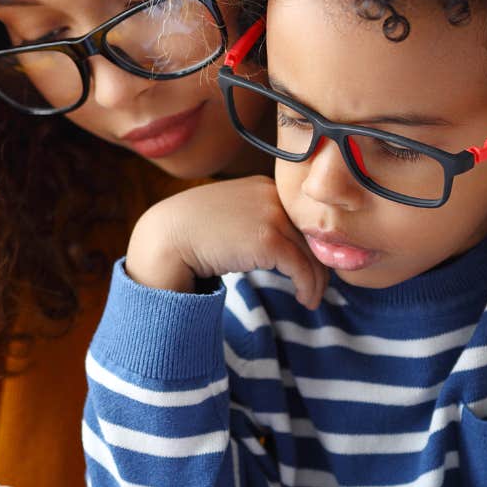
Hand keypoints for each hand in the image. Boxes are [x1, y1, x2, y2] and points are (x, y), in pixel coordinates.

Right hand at [124, 176, 328, 307]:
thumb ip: (255, 223)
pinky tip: (304, 299)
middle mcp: (271, 196)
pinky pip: (302, 267)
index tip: (314, 268)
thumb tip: (277, 249)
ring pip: (311, 253)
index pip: (301, 218)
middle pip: (311, 234)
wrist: (166, 238)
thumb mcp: (230, 217)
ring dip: (317, 281)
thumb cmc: (191, 233)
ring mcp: (271, 215)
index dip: (312, 245)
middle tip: (319, 288)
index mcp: (263, 187)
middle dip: (320, 264)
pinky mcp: (268, 239)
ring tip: (311, 299)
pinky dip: (308, 287)